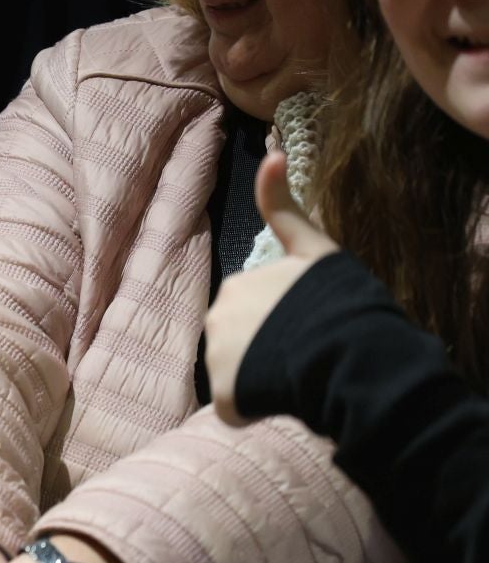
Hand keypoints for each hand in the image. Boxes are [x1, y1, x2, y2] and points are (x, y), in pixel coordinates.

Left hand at [207, 152, 338, 423]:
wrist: (346, 353)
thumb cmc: (339, 301)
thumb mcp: (316, 248)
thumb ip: (286, 207)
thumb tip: (270, 153)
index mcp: (236, 286)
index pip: (252, 310)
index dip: (282, 322)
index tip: (306, 325)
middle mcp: (216, 319)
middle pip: (239, 341)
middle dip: (266, 349)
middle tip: (304, 353)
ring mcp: (216, 358)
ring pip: (237, 374)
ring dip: (261, 379)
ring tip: (298, 376)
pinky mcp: (224, 395)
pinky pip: (237, 407)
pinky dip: (255, 409)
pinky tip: (283, 400)